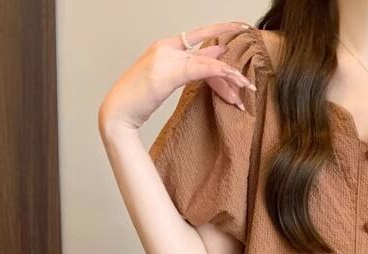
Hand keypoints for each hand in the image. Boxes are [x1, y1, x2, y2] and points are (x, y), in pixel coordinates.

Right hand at [98, 21, 256, 135]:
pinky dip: (220, 74)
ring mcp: (166, 58)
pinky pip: (201, 69)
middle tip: (249, 85)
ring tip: (246, 89)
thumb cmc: (139, 99)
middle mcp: (166, 47)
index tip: (242, 26)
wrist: (118, 112)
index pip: (199, 35)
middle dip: (230, 70)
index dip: (222, 29)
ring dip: (230, 77)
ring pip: (208, 62)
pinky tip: (234, 82)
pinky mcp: (168, 72)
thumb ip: (189, 68)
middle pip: (208, 54)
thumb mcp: (166, 80)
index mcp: (165, 47)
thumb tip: (214, 56)